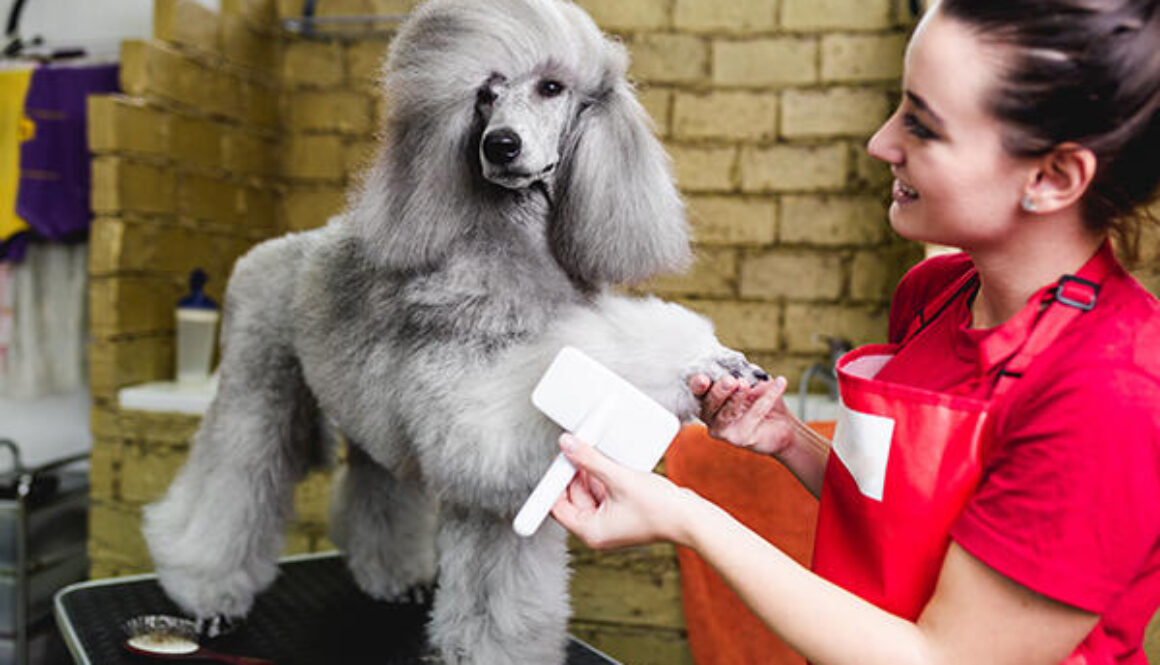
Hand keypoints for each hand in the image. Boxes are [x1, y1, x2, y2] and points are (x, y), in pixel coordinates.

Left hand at [550, 434, 695, 548]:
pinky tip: (612, 464)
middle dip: (575, 473)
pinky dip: (605, 478)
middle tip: (580, 448)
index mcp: (590, 531)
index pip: (557, 506)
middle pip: (573, 497)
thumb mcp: (618, 478)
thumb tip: (567, 445)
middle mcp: (598, 530)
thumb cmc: (659, 509)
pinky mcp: (623, 514)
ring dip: (592, 473)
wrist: (691, 518)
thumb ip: (589, 460)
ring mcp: (611, 523)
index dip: (555, 482)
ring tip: (599, 454)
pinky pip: (605, 493)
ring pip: (590, 493)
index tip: (559, 460)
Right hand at [689, 373, 796, 456]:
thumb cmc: (759, 398)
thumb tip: (734, 360)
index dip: (697, 385)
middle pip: (709, 404)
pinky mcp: (740, 438)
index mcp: (708, 399)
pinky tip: (780, 383)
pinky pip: (753, 415)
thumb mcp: (748, 379)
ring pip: (727, 413)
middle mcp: (711, 417)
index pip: (697, 392)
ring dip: (737, 397)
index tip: (703, 379)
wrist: (781, 422)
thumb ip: (738, 371)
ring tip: (745, 384)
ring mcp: (723, 430)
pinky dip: (767, 397)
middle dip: (719, 391)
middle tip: (730, 380)